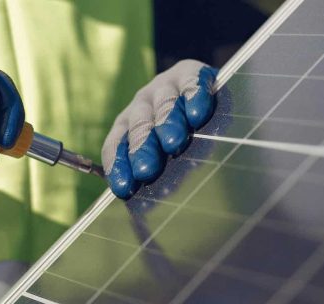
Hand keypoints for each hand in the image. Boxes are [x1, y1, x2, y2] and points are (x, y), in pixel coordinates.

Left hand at [101, 60, 216, 198]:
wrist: (208, 96)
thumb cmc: (185, 139)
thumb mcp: (165, 159)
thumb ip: (155, 176)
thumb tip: (148, 211)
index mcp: (127, 126)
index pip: (116, 145)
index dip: (118, 165)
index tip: (124, 188)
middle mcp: (142, 104)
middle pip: (138, 126)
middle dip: (142, 148)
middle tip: (146, 169)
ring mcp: (165, 86)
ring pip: (163, 105)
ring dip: (167, 123)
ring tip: (173, 142)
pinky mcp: (191, 72)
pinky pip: (190, 82)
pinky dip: (193, 95)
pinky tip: (198, 111)